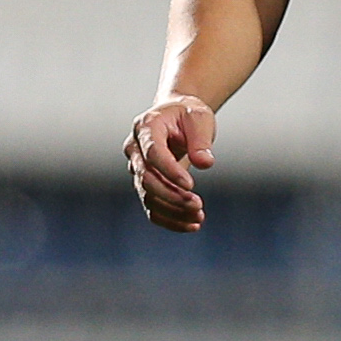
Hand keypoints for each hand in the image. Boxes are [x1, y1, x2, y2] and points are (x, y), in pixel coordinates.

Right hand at [124, 96, 216, 231]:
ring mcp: (137, 168)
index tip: (191, 185)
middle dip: (172, 195)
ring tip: (199, 216)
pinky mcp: (145, 185)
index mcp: (146, 127)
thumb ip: (201, 140)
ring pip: (148, 197)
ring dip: (173, 211)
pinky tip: (192, 225)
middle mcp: (135, 149)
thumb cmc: (188, 115)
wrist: (177, 116)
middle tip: (197, 204)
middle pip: (146, 179)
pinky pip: (152, 208)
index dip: (169, 171)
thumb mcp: (199, 118)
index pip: (153, 154)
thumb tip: (204, 164)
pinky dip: (170, 220)